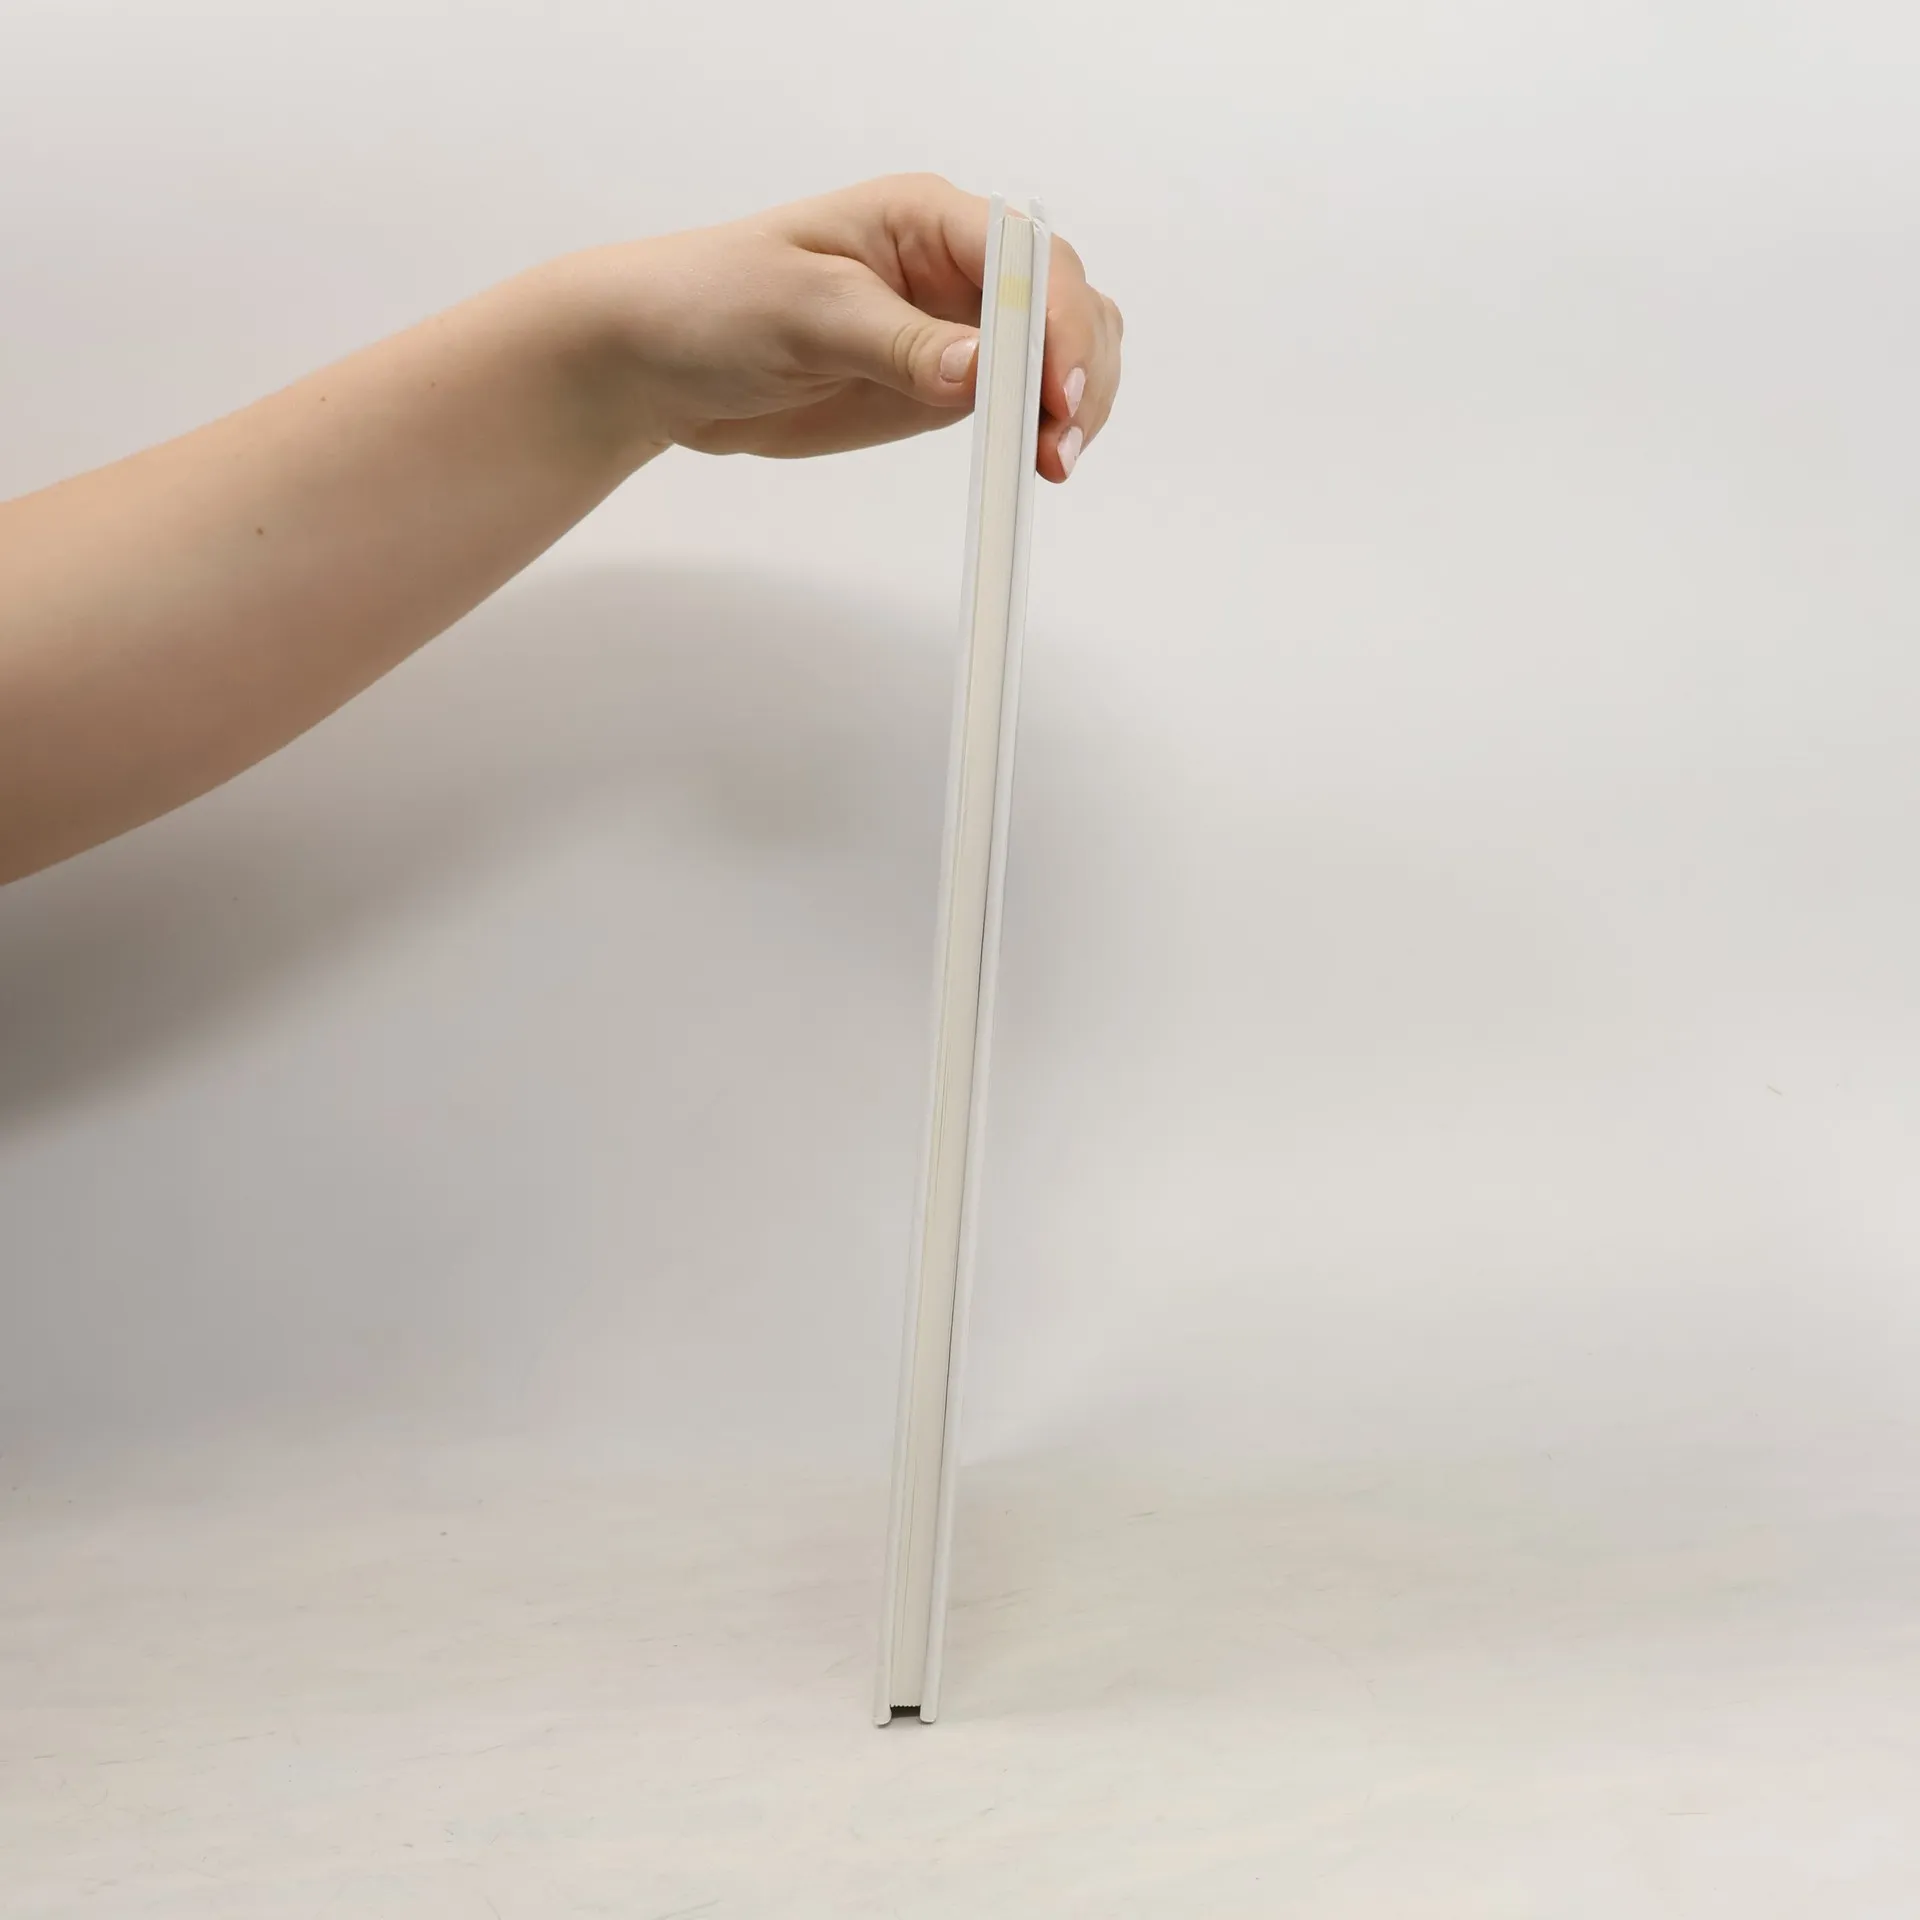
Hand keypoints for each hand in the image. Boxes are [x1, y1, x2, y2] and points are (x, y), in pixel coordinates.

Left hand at [572, 173, 1122, 480]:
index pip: (1028, 259)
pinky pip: (1022, 402)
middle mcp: (956, 266)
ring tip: (1051, 464)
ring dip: (1075, 404)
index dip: (1056, 324)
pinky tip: (1034, 464)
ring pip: (1061, 353)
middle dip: (1078, 370)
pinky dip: (1042, 431)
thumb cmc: (715, 302)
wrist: (664, 361)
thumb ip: (897, 342)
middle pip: (1067, 303)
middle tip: (1057, 445)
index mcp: (927, 218)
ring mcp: (957, 329)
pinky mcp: (945, 387)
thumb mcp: (804, 313)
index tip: (1054, 394)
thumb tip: (981, 369)